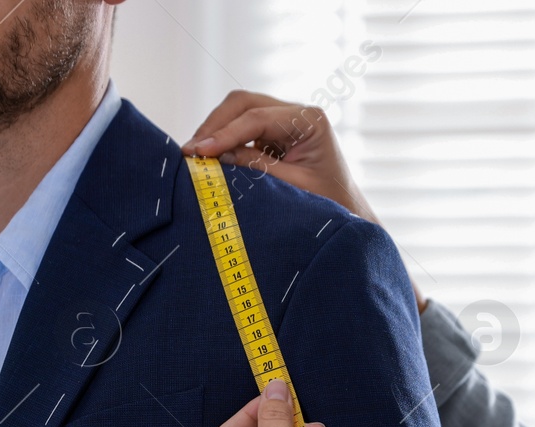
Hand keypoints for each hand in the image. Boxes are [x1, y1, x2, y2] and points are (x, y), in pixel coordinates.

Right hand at [183, 91, 375, 221]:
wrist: (345, 215)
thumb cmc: (329, 205)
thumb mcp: (293, 189)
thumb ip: (257, 169)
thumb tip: (216, 156)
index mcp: (310, 120)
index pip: (257, 117)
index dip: (225, 133)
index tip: (198, 152)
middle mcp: (296, 113)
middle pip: (244, 103)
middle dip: (214, 126)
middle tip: (189, 152)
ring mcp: (283, 121)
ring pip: (238, 111)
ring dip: (215, 132)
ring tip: (193, 157)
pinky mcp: (272, 134)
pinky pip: (240, 129)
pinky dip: (222, 140)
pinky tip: (207, 158)